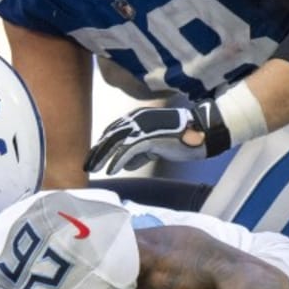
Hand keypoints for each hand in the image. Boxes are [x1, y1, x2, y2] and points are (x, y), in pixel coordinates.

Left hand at [84, 106, 207, 174]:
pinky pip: (129, 150)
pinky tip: (111, 171)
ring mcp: (143, 127)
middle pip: (110, 137)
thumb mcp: (155, 145)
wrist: (201, 133)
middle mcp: (137, 119)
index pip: (112, 132)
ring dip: (103, 157)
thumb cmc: (180, 139)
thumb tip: (125, 164)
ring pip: (116, 143)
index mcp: (137, 118)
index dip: (101, 146)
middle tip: (86, 166)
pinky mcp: (150, 136)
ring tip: (94, 169)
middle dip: (97, 152)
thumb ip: (139, 152)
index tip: (92, 159)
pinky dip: (118, 161)